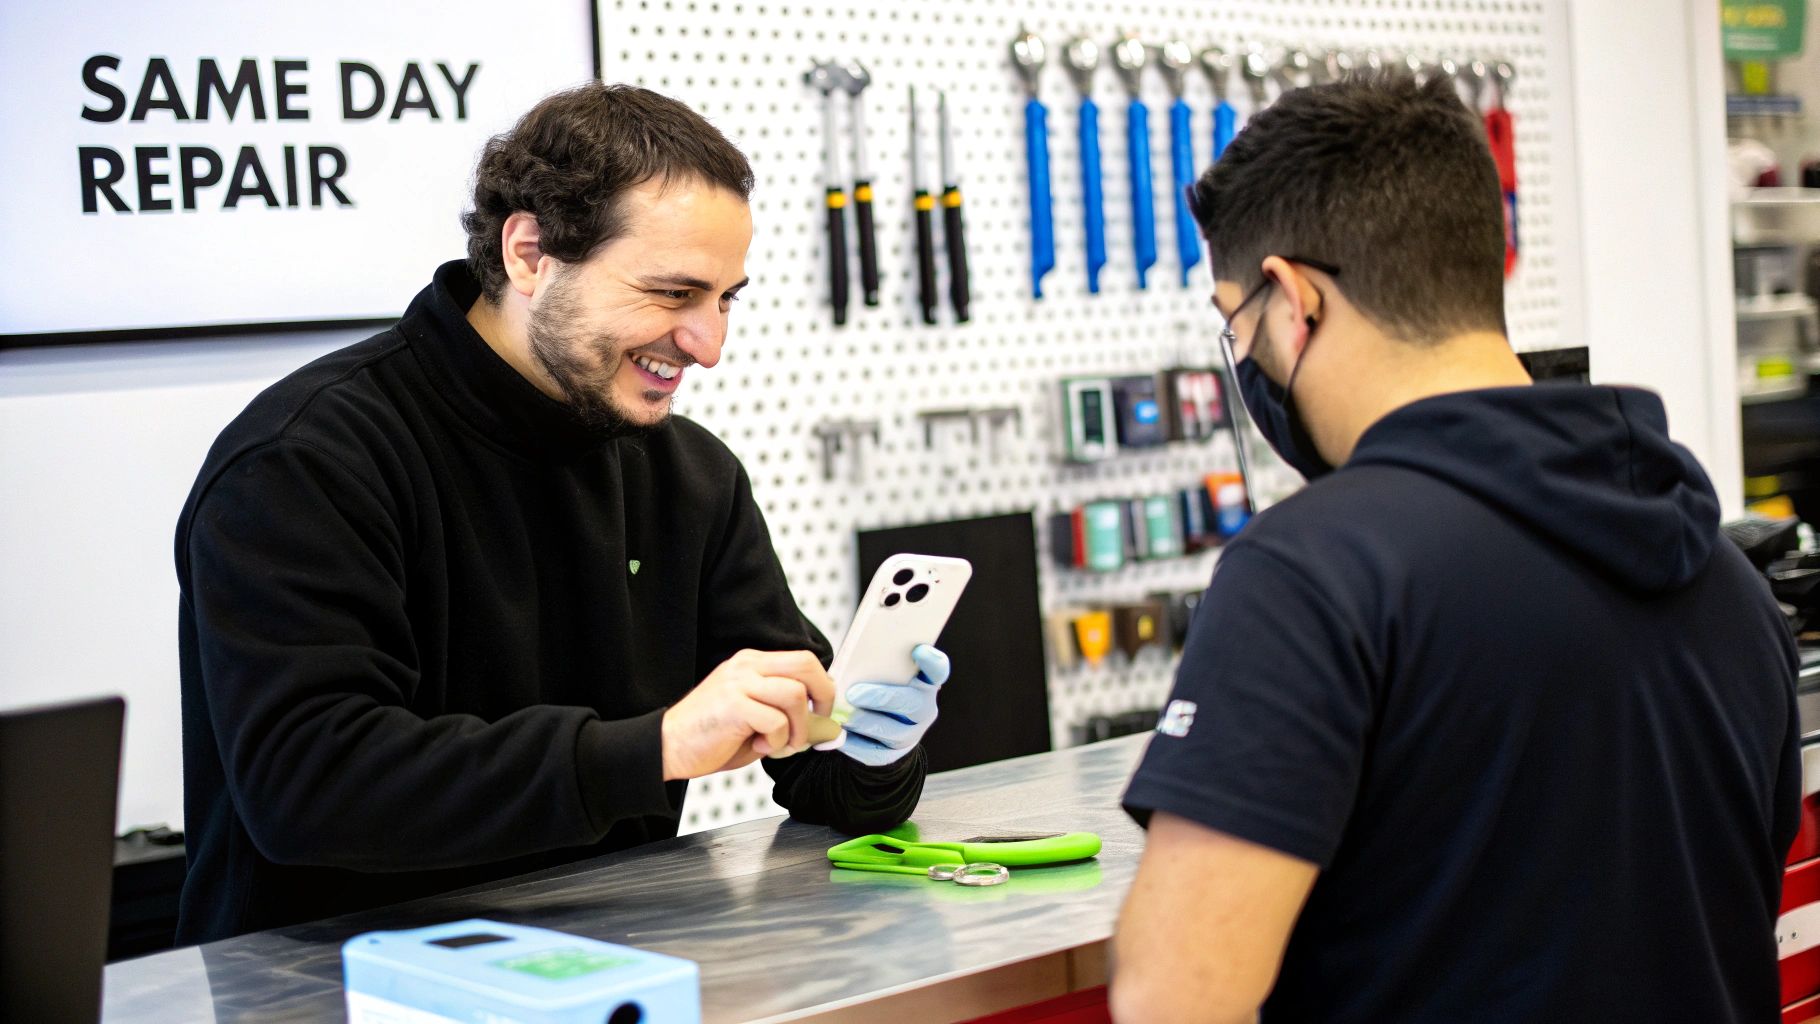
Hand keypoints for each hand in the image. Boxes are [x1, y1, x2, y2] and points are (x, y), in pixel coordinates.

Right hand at [661, 650, 833, 779]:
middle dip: (823, 697)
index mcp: (751, 662)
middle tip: (817, 724)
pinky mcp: (734, 704)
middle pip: (806, 665)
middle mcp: (746, 666)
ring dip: (797, 728)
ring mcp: (739, 682)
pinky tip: (758, 746)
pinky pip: (776, 721)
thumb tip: (825, 725)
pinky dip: (776, 742)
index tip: (823, 710)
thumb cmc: (710, 736)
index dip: (823, 685)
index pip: (803, 660)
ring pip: (795, 694)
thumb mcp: (755, 718)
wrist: (668, 747)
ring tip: (780, 744)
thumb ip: (786, 715)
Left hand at [840, 644, 949, 766]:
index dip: (932, 662)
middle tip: (854, 694)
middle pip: (912, 703)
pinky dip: (854, 744)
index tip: (918, 650)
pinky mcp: (893, 753)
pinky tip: (837, 735)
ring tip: (842, 717)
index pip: (937, 671)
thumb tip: (853, 658)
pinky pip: (874, 752)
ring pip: (893, 732)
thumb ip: (878, 667)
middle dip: (882, 698)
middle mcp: (924, 709)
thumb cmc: (881, 688)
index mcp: (925, 683)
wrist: (884, 726)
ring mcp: (912, 733)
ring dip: (865, 723)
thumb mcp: (885, 675)